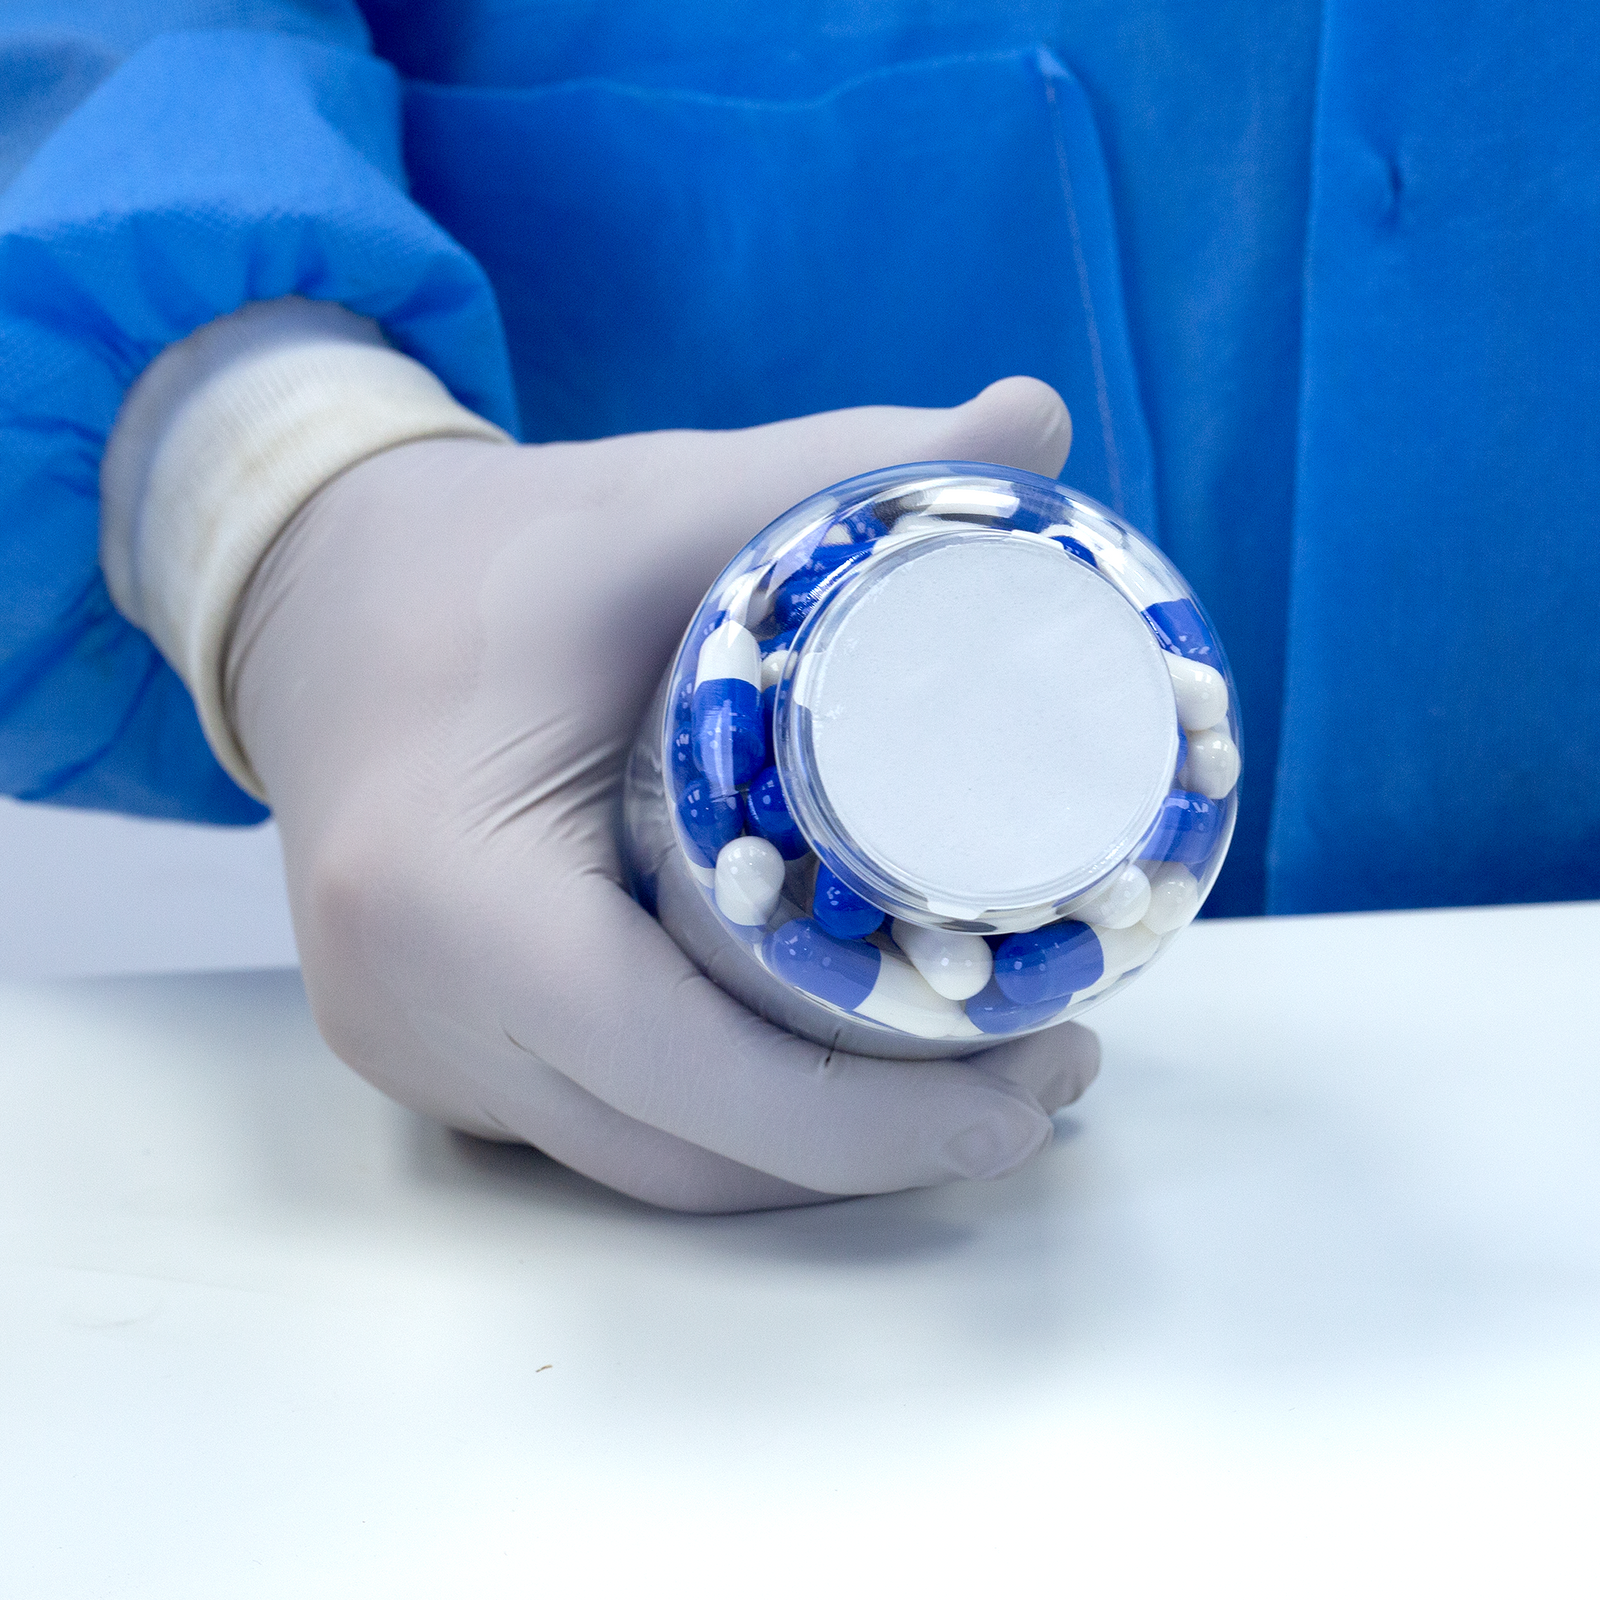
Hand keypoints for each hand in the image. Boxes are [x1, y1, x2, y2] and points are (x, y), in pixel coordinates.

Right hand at [227, 378, 1098, 1210]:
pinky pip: (599, 1131)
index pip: (685, 1064)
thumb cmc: (493, 553)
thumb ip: (853, 464)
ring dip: (809, 1160)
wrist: (316, 593)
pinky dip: (725, 1130)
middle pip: (683, 1149)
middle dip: (875, 1151)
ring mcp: (407, 1043)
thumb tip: (1039, 416)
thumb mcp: (669, 504)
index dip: (870, 1117)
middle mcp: (405, 1001)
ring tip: (968, 1087)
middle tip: (1040, 1083)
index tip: (1024, 1090)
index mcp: (446, 884)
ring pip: (644, 1165)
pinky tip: (831, 1079)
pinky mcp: (426, 1048)